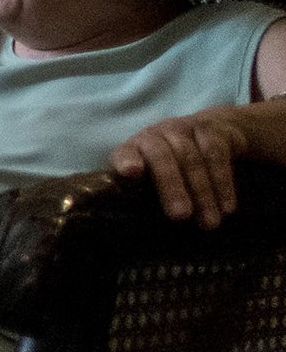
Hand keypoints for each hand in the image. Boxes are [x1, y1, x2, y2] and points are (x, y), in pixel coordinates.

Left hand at [110, 106, 248, 228]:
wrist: (215, 133)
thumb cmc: (174, 165)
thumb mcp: (155, 177)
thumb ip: (142, 194)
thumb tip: (132, 223)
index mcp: (135, 148)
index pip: (125, 152)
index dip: (127, 160)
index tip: (131, 172)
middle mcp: (156, 134)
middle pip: (161, 157)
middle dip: (171, 187)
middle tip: (180, 216)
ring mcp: (183, 128)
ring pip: (191, 159)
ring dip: (202, 193)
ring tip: (209, 223)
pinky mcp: (210, 129)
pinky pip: (216, 156)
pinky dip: (222, 183)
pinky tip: (227, 207)